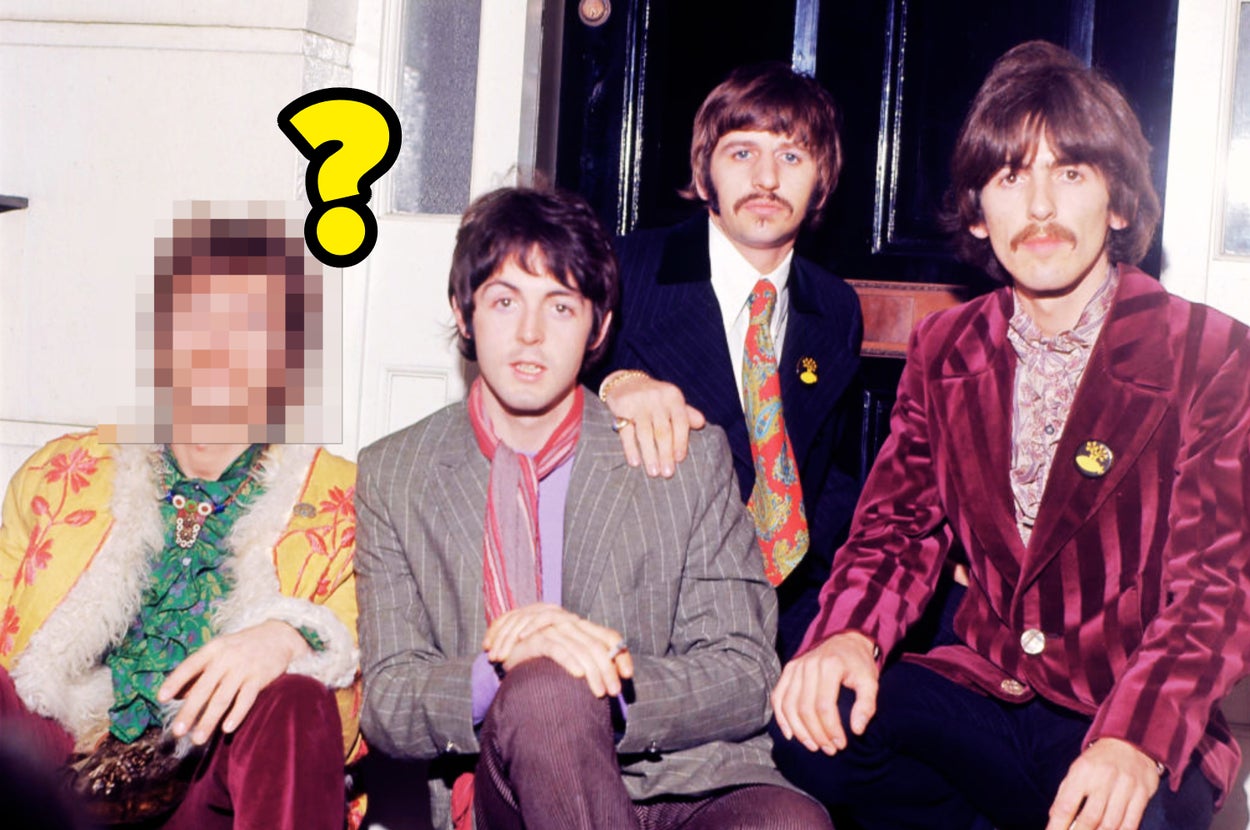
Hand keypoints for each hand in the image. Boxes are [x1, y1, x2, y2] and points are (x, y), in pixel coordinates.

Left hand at [157, 619, 311, 743]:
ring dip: (208, 720)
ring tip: (197, 739)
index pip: (189, 666)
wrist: (279, 635)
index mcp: (213, 649)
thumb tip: (179, 695)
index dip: (175, 681)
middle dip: (189, 712)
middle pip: (203, 689)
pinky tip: (226, 729)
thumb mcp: (220, 650)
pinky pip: (246, 700)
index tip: (161, 698)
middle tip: (177, 732)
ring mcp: (243, 668)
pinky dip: (236, 715)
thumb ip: (200, 670)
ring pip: (222, 698)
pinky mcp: (260, 677)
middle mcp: (226, 658)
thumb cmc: (243, 646)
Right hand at [484, 604, 633, 696]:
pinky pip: (557, 648)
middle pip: (598, 647)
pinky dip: (569, 661)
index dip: (621, 655)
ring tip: (599, 693)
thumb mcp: (569, 657)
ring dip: (593, 672)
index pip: (609, 637)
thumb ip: (589, 663)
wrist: (507, 651)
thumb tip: (616, 677)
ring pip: (581, 649)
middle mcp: (570, 625)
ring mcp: (553, 629)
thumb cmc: (542, 658)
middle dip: (608, 671)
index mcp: (581, 627)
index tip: (628, 675)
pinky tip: (578, 675)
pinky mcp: (536, 638)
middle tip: (614, 692)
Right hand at [601, 371, 705, 477]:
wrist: (625, 381)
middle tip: (667, 473)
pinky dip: (630, 448)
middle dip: (665, 454)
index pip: (680, 422)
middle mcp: (657, 398)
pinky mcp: (622, 407)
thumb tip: (702, 423)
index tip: (679, 459)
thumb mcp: (671, 401)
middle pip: (663, 431)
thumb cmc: (655, 398)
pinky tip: (635, 462)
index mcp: (673, 396)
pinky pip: (626, 432)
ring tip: (653, 472)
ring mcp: (638, 403)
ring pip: (645, 433)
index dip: (681, 442)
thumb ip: (686, 413)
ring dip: (649, 455)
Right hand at [771, 631, 878, 754]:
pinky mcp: (788, 670)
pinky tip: (790, 734)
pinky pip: (778, 696)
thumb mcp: (870, 681)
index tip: (840, 744)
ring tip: (813, 745)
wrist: (845, 639)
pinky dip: (781, 717)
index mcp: (830, 666)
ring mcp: (795, 667)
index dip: (831, 729)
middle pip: (805, 708)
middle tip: (828, 749)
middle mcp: (808, 665)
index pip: (824, 705)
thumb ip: (866, 705)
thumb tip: (856, 730)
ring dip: (799, 730)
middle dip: (816, 733)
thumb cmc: (858, 664)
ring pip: (789, 705)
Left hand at [1045, 738, 1161, 829]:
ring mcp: (1125, 786)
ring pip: (1111, 824)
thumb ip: (1066, 794)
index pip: (1066, 805)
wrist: (1131, 741)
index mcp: (1082, 771)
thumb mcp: (1077, 769)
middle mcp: (1104, 778)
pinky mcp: (1142, 794)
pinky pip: (1131, 823)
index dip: (1057, 826)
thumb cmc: (1099, 761)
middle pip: (1090, 818)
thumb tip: (1055, 819)